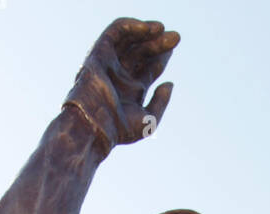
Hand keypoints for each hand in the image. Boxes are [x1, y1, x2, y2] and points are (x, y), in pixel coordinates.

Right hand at [64, 18, 178, 149]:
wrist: (94, 126)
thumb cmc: (119, 130)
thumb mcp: (148, 122)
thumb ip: (160, 102)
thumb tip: (169, 83)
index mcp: (132, 91)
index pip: (150, 67)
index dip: (162, 55)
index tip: (174, 46)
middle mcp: (121, 76)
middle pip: (143, 53)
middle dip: (158, 43)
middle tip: (176, 37)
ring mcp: (110, 64)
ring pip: (130, 41)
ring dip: (146, 32)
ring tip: (162, 29)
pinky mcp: (99, 54)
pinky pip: (115, 32)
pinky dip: (130, 26)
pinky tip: (147, 28)